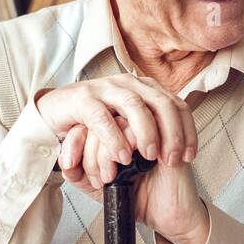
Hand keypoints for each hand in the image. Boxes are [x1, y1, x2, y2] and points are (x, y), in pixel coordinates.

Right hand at [38, 72, 197, 190]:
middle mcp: (129, 84)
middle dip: (172, 133)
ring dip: (147, 133)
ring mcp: (105, 88)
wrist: (53, 113)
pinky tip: (122, 157)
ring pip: (135, 106)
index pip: (177, 106)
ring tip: (151, 157)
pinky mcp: (83, 99)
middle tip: (173, 160)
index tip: (190, 157)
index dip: (187, 132)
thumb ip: (152, 126)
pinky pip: (102, 118)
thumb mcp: (129, 123)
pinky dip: (114, 138)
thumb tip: (180, 144)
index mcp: (144, 89)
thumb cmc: (95, 122)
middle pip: (162, 104)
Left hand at [40, 75, 207, 243]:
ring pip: (114, 123)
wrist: (169, 217)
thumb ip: (79, 173)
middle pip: (96, 122)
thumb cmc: (140, 200)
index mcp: (113, 135)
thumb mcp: (99, 188)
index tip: (72, 165)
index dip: (73, 144)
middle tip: (101, 179)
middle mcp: (128, 128)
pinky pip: (135, 129)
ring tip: (113, 177)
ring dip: (105, 155)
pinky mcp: (163, 133)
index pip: (85, 124)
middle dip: (90, 156)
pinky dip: (126, 150)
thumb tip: (64, 161)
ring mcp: (146, 128)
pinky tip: (129, 169)